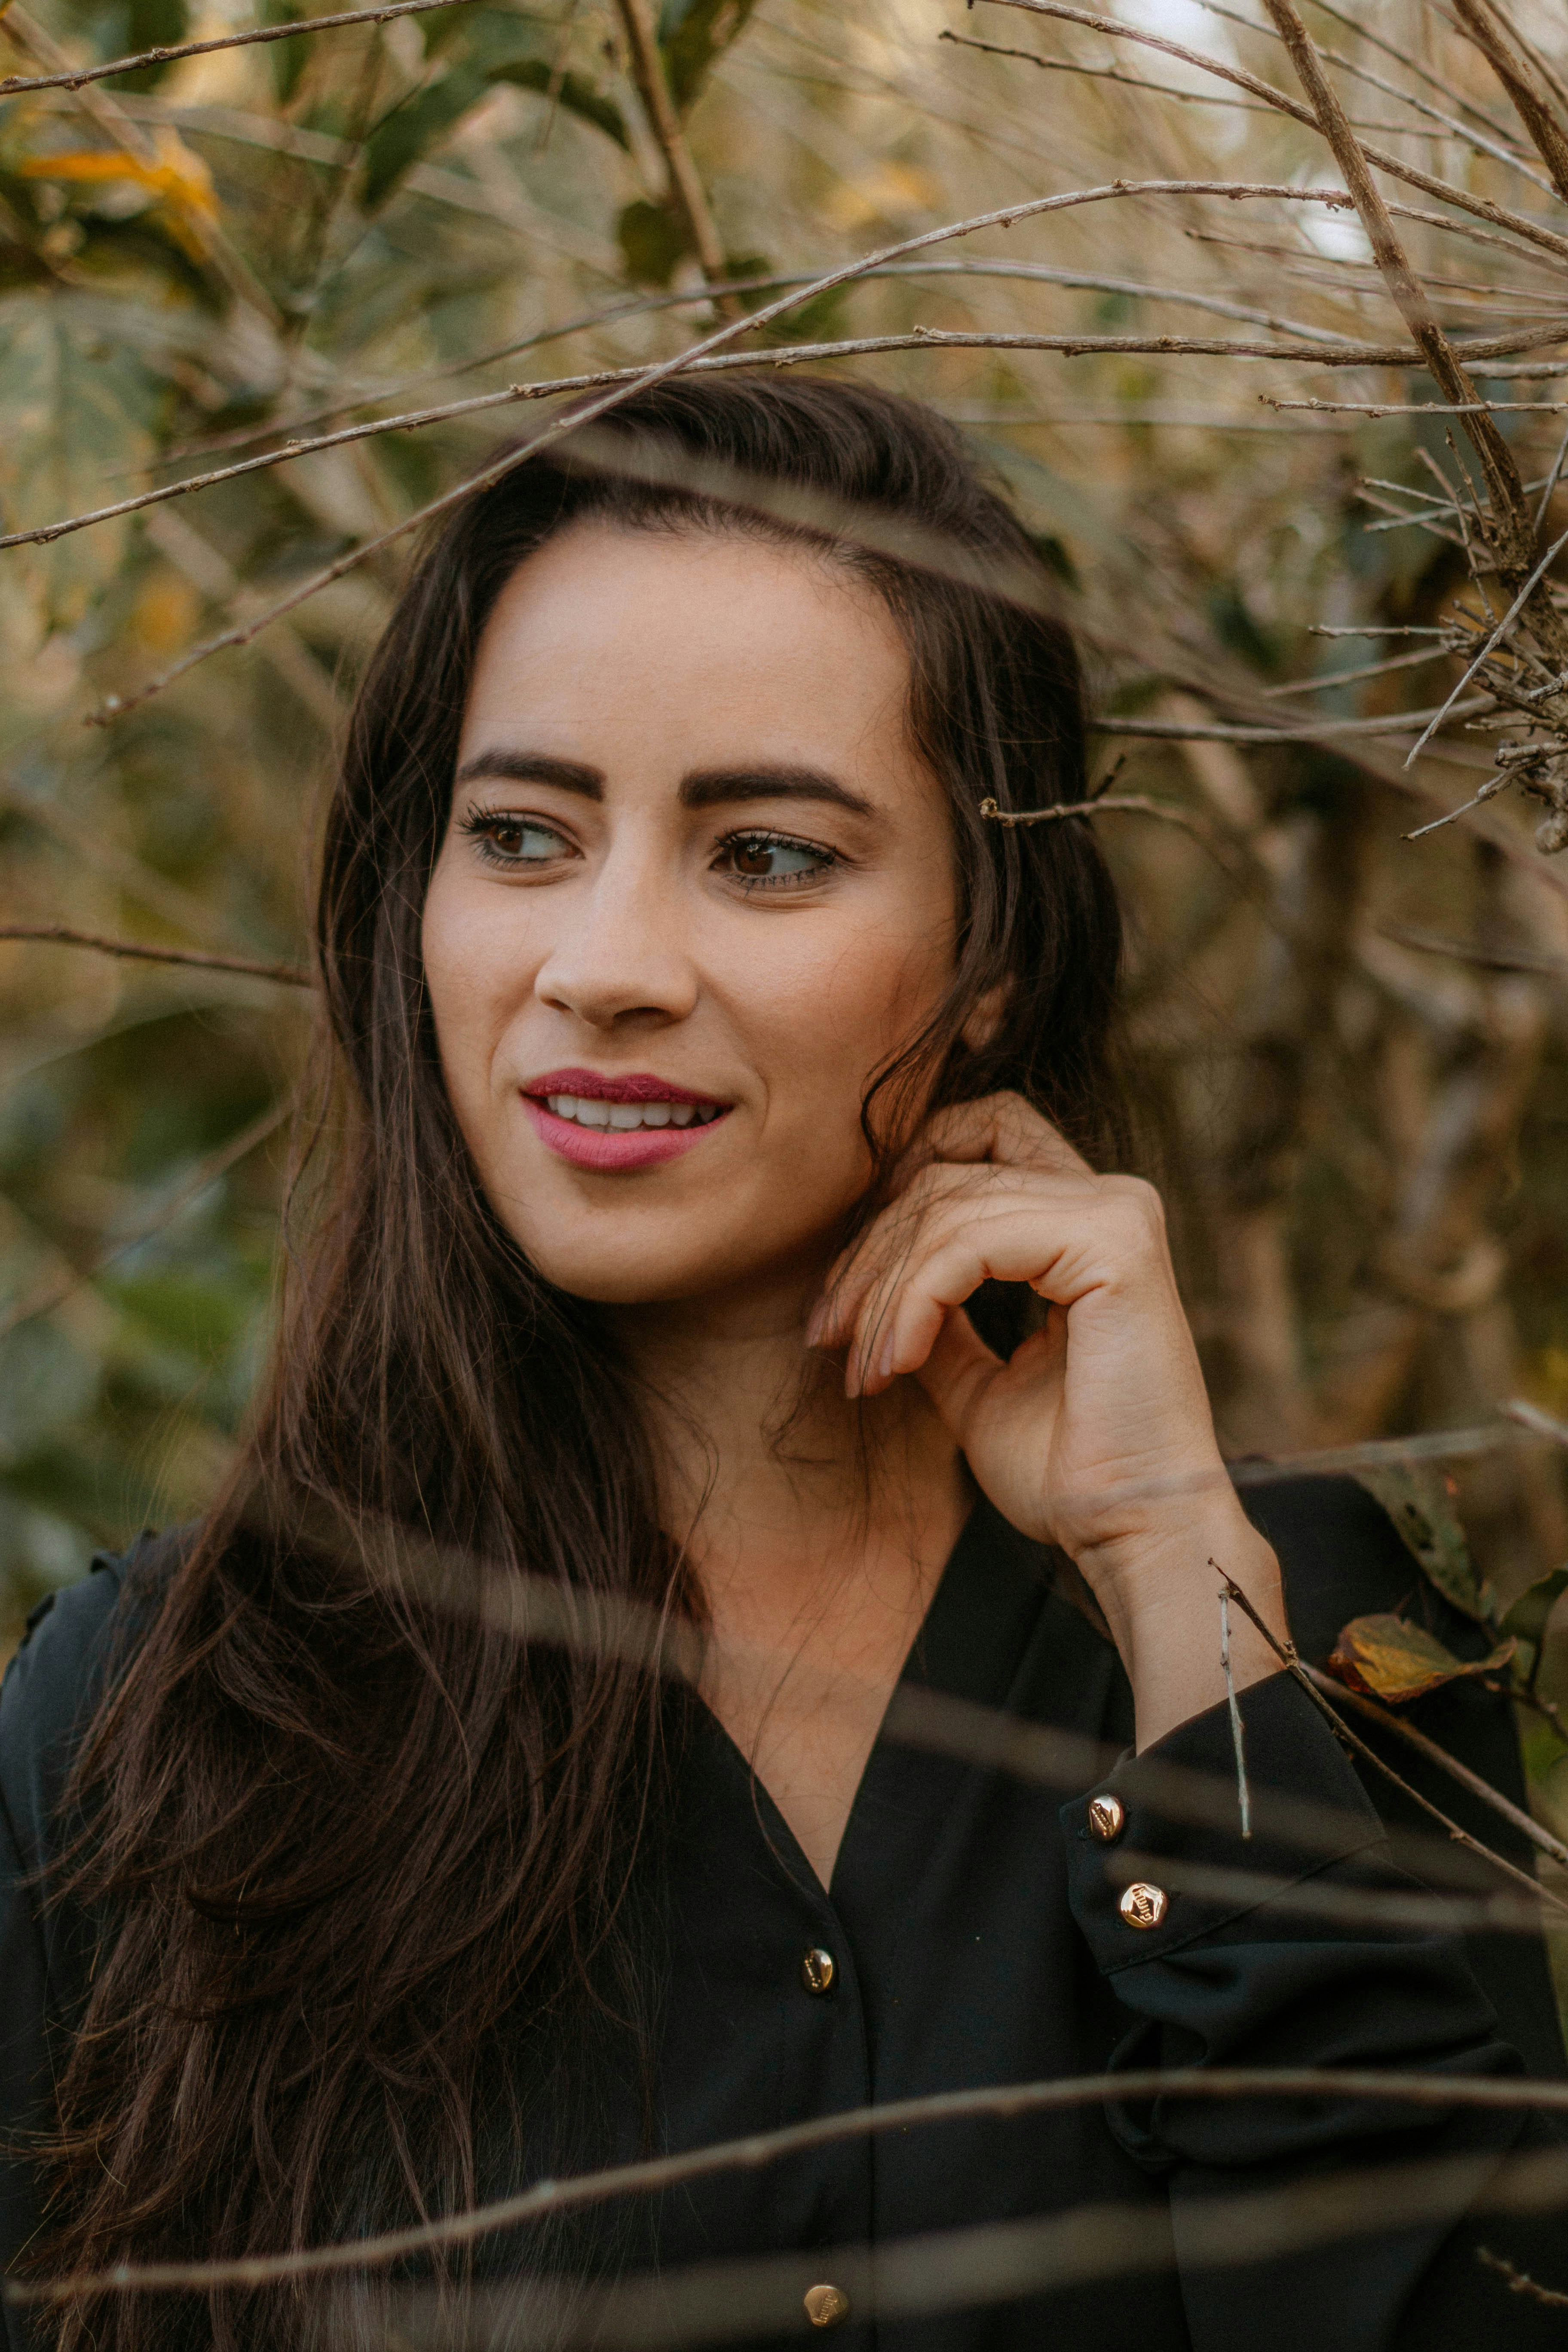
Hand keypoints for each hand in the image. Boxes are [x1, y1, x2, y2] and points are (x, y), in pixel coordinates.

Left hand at [809, 1094, 1285, 1742]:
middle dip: (869, 1258)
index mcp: (1088, 1222)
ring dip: (882, 1296)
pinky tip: (893, 1366)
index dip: (904, 1177)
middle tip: (828, 1338)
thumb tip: (872, 1284)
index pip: (984, 1129)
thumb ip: (938, 1318)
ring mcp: (1117, 1214)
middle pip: (945, 1177)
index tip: (849, 1281)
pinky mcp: (1112, 1245)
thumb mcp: (977, 1380)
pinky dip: (912, 1304)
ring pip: (945, 1210)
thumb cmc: (1068, 1472)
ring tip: (862, 1371)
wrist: (1132, 1533)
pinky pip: (968, 1245)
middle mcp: (1111, 1200)